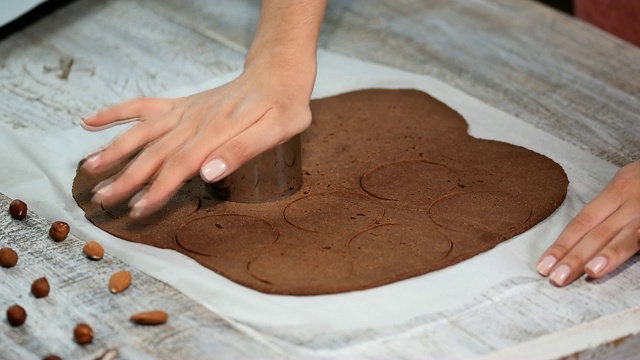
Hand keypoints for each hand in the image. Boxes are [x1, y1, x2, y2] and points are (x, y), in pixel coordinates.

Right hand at [80, 50, 315, 217]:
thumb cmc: (282, 106)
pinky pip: (144, 106)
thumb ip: (241, 151)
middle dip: (126, 178)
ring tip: (89, 169)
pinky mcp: (182, 104)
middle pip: (153, 153)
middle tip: (102, 200)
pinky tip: (91, 121)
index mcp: (215, 132)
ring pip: (142, 131)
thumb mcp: (276, 130)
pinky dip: (117, 112)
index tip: (137, 210)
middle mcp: (194, 121)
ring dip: (114, 149)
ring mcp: (185, 111)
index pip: (179, 166)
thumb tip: (208, 173)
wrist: (278, 73)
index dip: (156, 190)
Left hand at [537, 161, 639, 285]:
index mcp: (619, 189)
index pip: (583, 221)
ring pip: (628, 236)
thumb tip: (584, 242)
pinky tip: (633, 256)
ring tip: (589, 272)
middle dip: (575, 256)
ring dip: (608, 255)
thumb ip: (612, 211)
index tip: (544, 265)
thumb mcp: (632, 185)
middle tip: (555, 278)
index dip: (562, 244)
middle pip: (599, 231)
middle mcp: (634, 198)